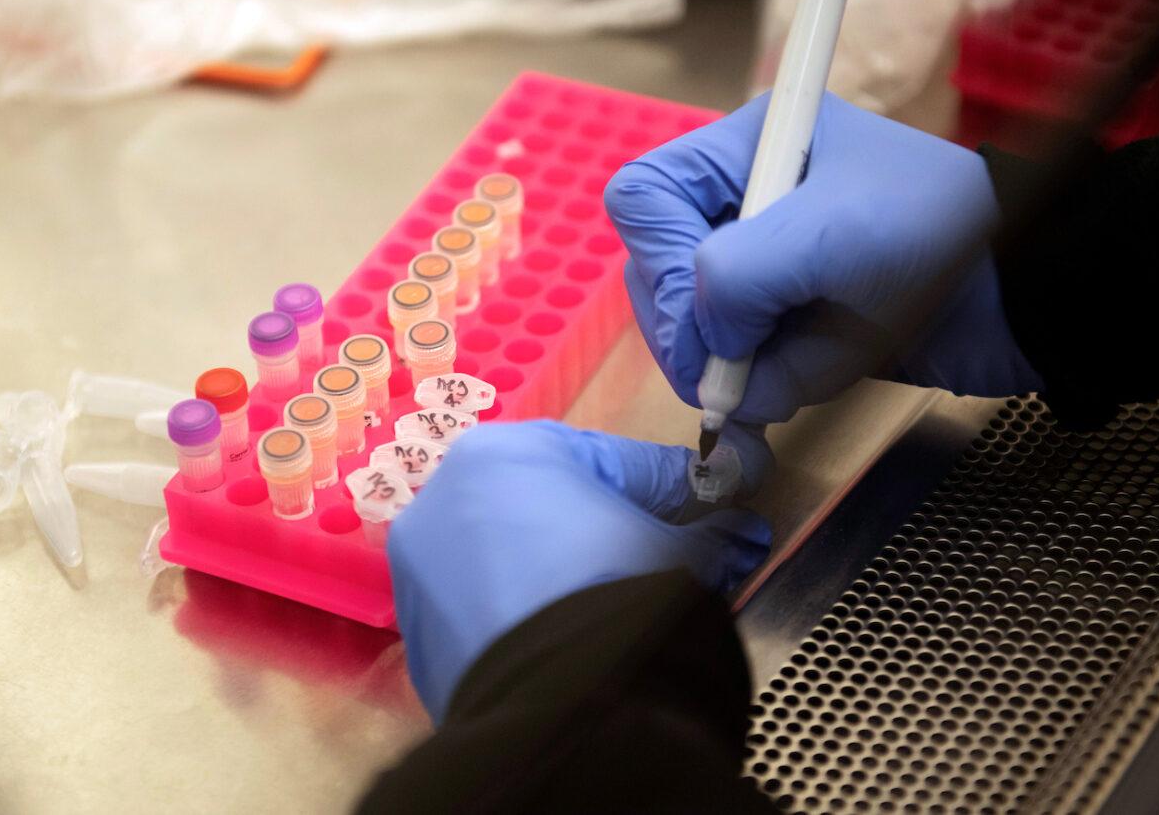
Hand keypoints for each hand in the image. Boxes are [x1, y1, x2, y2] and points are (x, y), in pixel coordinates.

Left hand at [387, 421, 771, 722]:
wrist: (555, 708)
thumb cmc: (616, 593)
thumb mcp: (679, 552)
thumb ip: (712, 532)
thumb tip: (742, 532)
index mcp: (507, 450)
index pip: (612, 460)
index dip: (670, 489)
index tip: (709, 506)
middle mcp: (446, 494)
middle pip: (550, 502)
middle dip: (605, 528)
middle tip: (655, 559)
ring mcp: (421, 565)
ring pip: (509, 555)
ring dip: (556, 569)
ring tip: (605, 604)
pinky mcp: (417, 632)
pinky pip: (482, 609)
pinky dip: (518, 616)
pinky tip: (558, 640)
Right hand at [605, 92, 1043, 423]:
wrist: (1016, 302)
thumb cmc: (936, 238)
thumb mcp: (829, 237)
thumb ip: (736, 277)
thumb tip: (705, 344)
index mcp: (748, 151)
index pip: (645, 201)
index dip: (660, 262)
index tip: (705, 315)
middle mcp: (744, 206)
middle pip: (657, 274)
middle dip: (692, 332)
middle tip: (725, 377)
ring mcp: (764, 269)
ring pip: (695, 333)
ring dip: (739, 365)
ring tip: (796, 370)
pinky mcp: (785, 323)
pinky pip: (743, 367)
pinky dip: (771, 385)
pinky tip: (817, 374)